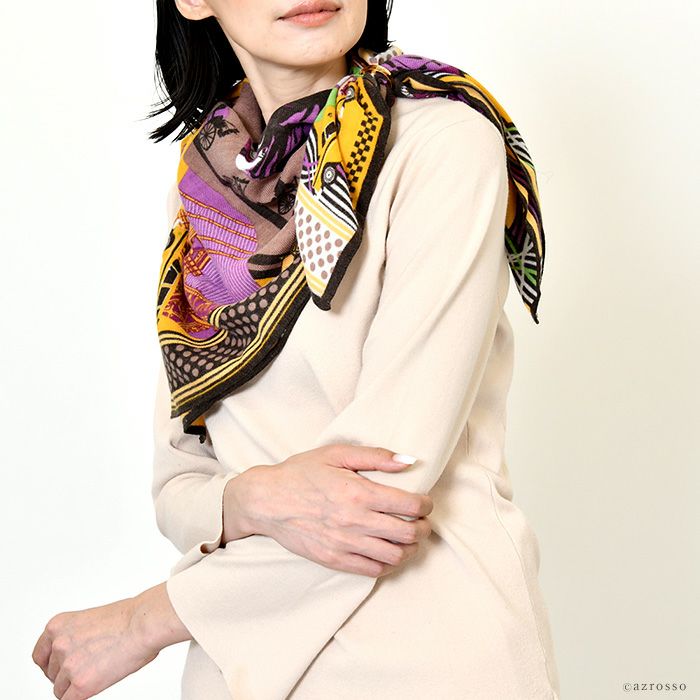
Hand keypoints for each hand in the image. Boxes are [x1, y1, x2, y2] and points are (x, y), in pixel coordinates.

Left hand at [32, 582, 189, 698]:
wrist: (144, 623)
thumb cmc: (130, 617)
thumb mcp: (92, 619)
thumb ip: (77, 636)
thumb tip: (80, 653)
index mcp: (58, 625)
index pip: (40, 655)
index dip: (51, 663)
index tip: (59, 667)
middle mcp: (59, 645)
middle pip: (51, 673)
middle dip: (67, 673)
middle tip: (89, 667)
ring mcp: (68, 666)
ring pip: (60, 688)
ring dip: (76, 684)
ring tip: (99, 671)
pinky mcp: (81, 685)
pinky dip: (80, 696)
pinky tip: (95, 685)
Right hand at [229, 444, 433, 577]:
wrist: (266, 500)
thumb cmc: (300, 472)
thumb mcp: (336, 453)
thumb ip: (375, 456)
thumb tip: (408, 461)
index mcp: (358, 493)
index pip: (409, 505)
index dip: (425, 505)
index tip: (425, 503)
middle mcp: (355, 521)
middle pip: (407, 533)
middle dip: (423, 527)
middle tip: (421, 521)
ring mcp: (344, 544)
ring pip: (394, 556)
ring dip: (409, 548)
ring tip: (408, 539)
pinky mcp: (334, 560)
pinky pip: (372, 570)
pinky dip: (388, 564)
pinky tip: (388, 552)